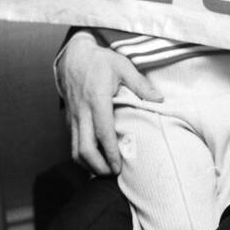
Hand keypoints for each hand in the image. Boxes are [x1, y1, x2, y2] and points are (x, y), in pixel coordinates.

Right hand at [58, 31, 161, 176]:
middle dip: (98, 166)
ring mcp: (74, 117)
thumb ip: (141, 84)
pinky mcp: (69, 119)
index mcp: (97, 100)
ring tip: (105, 171)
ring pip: (75, 150)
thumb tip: (159, 99)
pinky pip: (73, 142)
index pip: (103, 132)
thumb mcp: (123, 66)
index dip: (110, 153)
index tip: (119, 167)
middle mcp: (83, 112)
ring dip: (88, 165)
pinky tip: (95, 159)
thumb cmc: (99, 61)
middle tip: (113, 174)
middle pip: (84, 149)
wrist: (73, 55)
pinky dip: (82, 155)